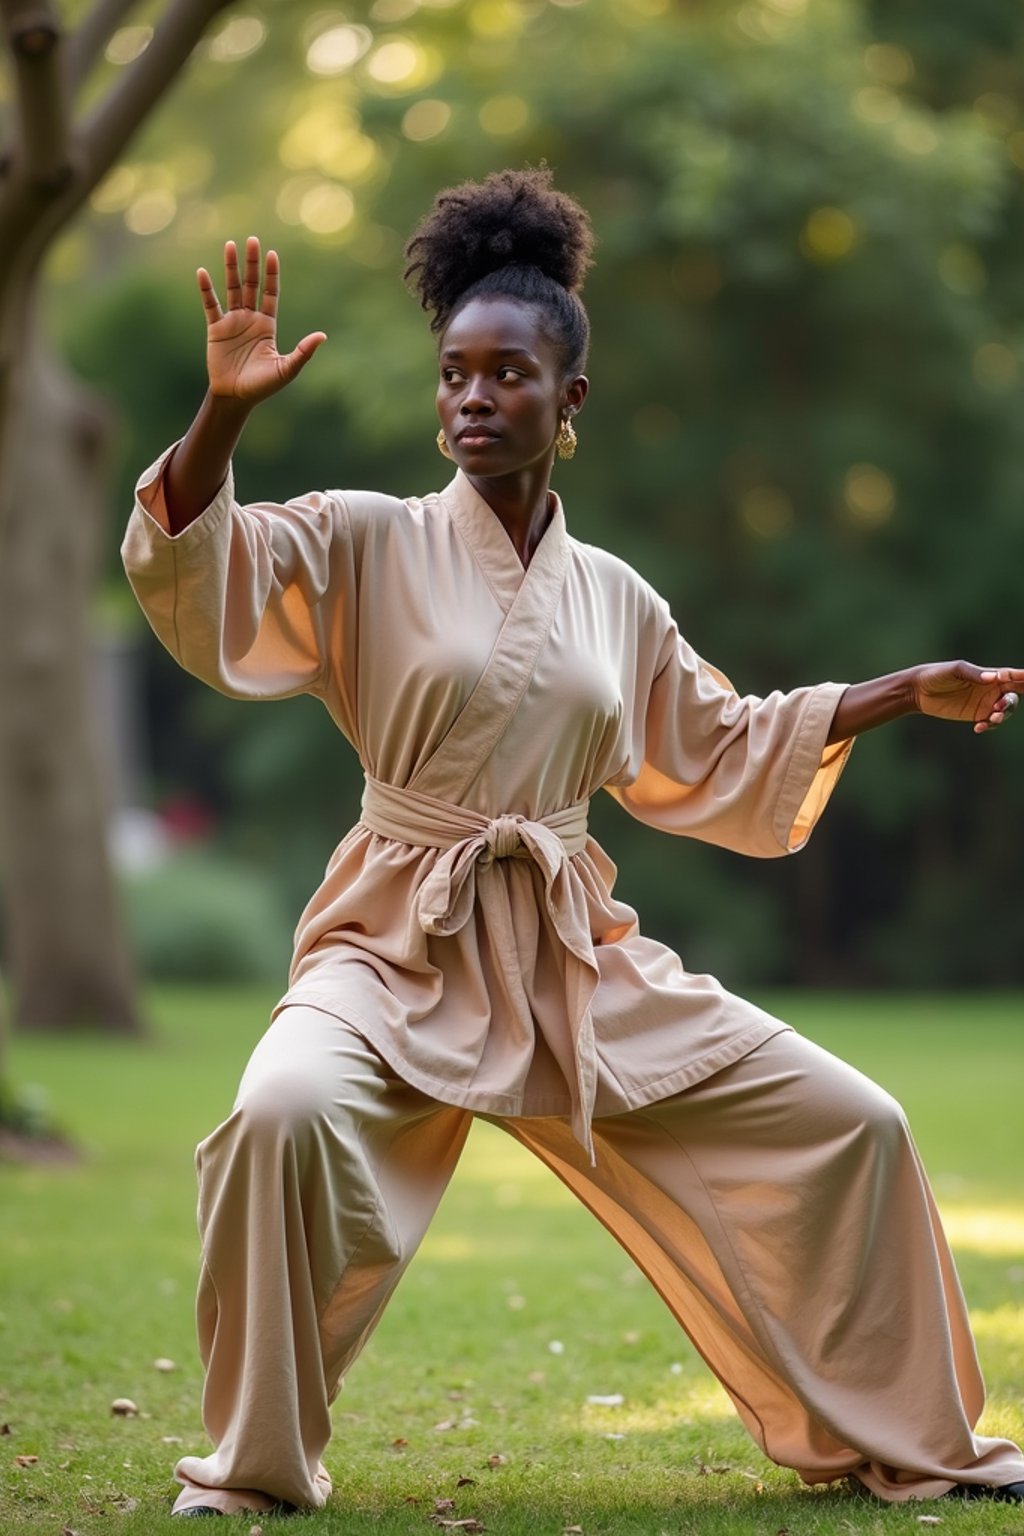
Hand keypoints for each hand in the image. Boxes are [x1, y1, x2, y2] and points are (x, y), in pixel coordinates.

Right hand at [197, 236, 325, 402]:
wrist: (236, 397)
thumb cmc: (263, 386)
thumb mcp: (286, 369)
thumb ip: (303, 352)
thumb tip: (323, 336)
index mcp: (267, 325)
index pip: (271, 293)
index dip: (272, 274)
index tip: (272, 254)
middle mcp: (250, 319)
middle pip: (252, 284)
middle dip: (253, 263)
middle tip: (252, 240)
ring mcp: (232, 322)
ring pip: (232, 288)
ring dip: (231, 267)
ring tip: (230, 245)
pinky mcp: (215, 329)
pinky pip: (210, 305)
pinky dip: (206, 289)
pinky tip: (203, 272)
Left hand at [913, 661, 1023, 732]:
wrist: (918, 691)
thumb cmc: (938, 674)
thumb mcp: (955, 670)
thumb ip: (975, 674)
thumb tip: (994, 677)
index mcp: (990, 675)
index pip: (1014, 676)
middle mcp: (991, 689)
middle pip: (1013, 696)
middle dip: (1010, 702)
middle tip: (998, 706)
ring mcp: (984, 703)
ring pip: (1004, 711)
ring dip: (1002, 715)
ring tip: (991, 718)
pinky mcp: (976, 715)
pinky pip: (990, 723)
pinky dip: (989, 725)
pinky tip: (978, 727)